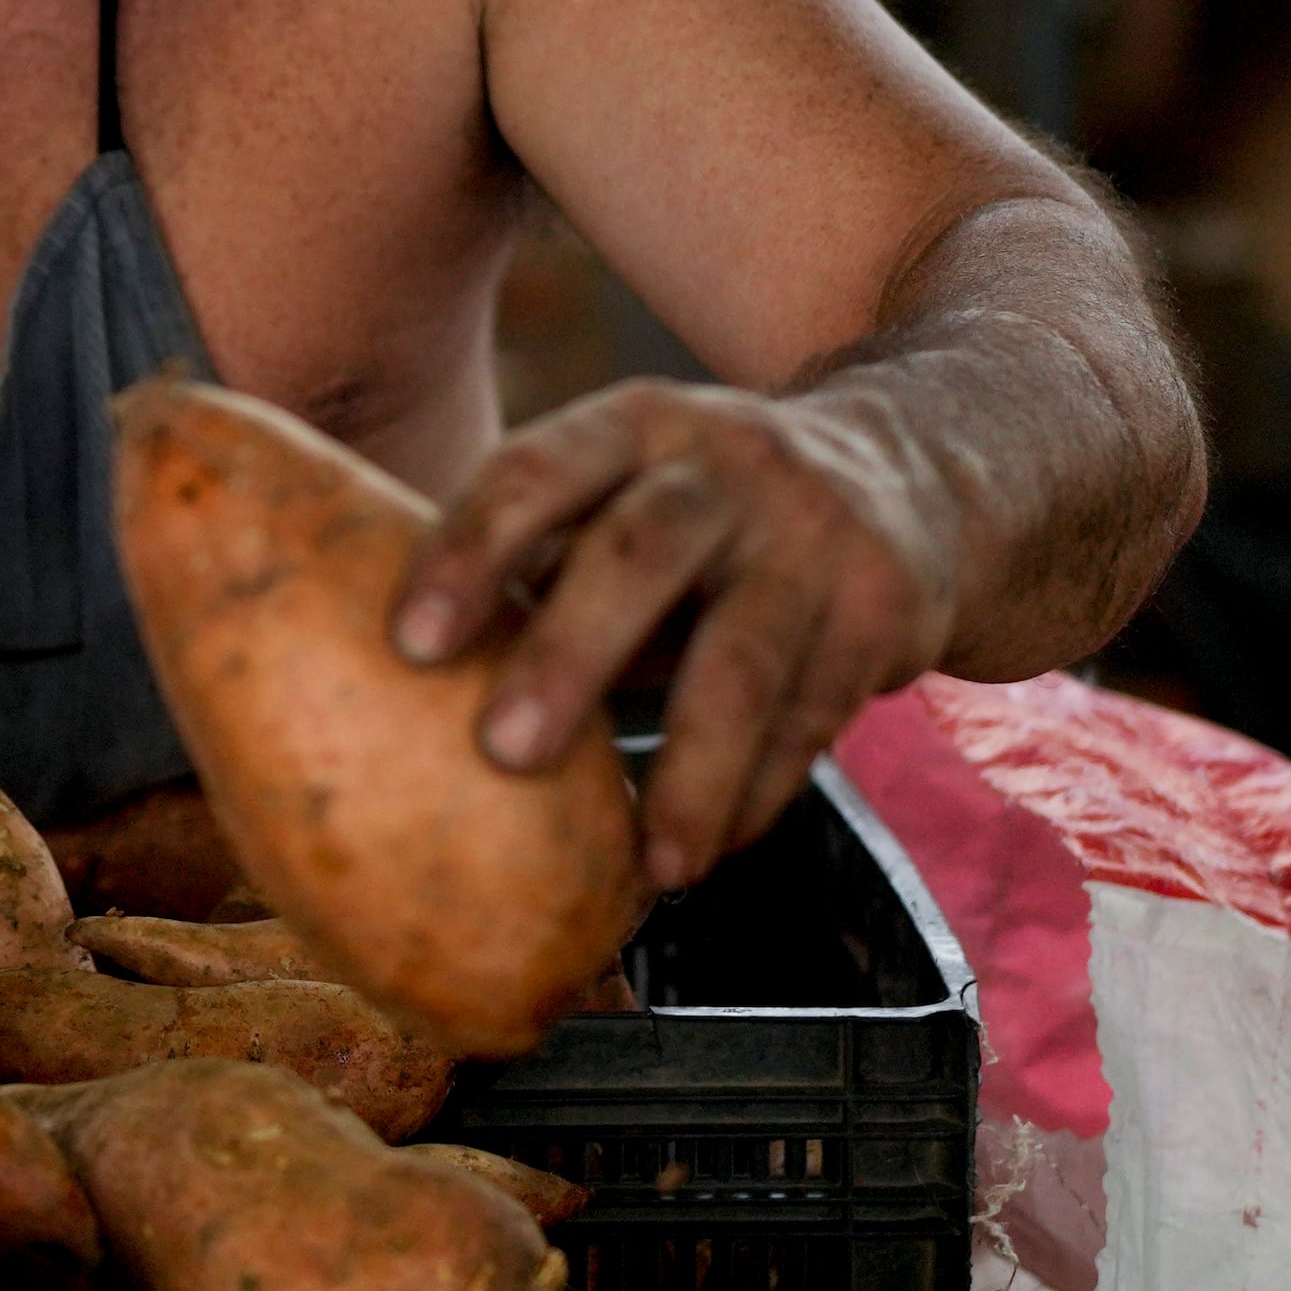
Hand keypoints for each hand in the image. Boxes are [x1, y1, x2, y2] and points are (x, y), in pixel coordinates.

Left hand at [391, 378, 949, 888]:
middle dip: (569, 654)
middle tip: (503, 753)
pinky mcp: (885, 609)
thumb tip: (368, 671)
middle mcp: (729, 463)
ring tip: (653, 868)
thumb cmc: (708, 505)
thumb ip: (534, 552)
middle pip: (642, 552)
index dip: (470, 551)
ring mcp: (816, 535)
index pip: (538, 471)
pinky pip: (812, 720)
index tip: (407, 643)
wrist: (922, 468)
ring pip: (746, 660)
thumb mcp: (629, 483)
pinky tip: (706, 853)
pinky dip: (756, 798)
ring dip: (693, 772)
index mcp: (636, 422)